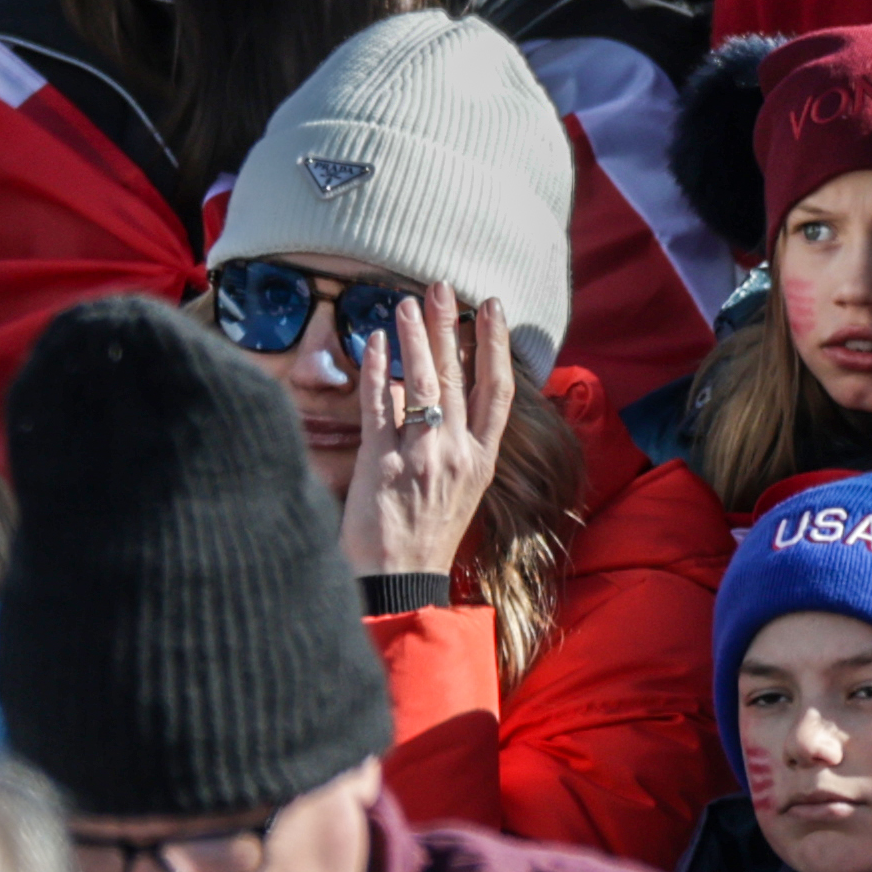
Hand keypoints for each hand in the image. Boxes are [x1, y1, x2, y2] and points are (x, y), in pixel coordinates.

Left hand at [336, 286, 512, 578]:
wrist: (398, 584)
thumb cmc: (425, 539)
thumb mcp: (459, 491)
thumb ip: (450, 443)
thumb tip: (424, 393)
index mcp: (482, 461)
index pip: (499, 391)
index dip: (497, 345)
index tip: (493, 308)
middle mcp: (457, 453)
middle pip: (457, 377)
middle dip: (449, 327)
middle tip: (441, 287)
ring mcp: (421, 456)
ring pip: (421, 383)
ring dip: (414, 338)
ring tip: (404, 302)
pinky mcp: (382, 464)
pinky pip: (379, 407)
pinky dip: (376, 371)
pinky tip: (372, 344)